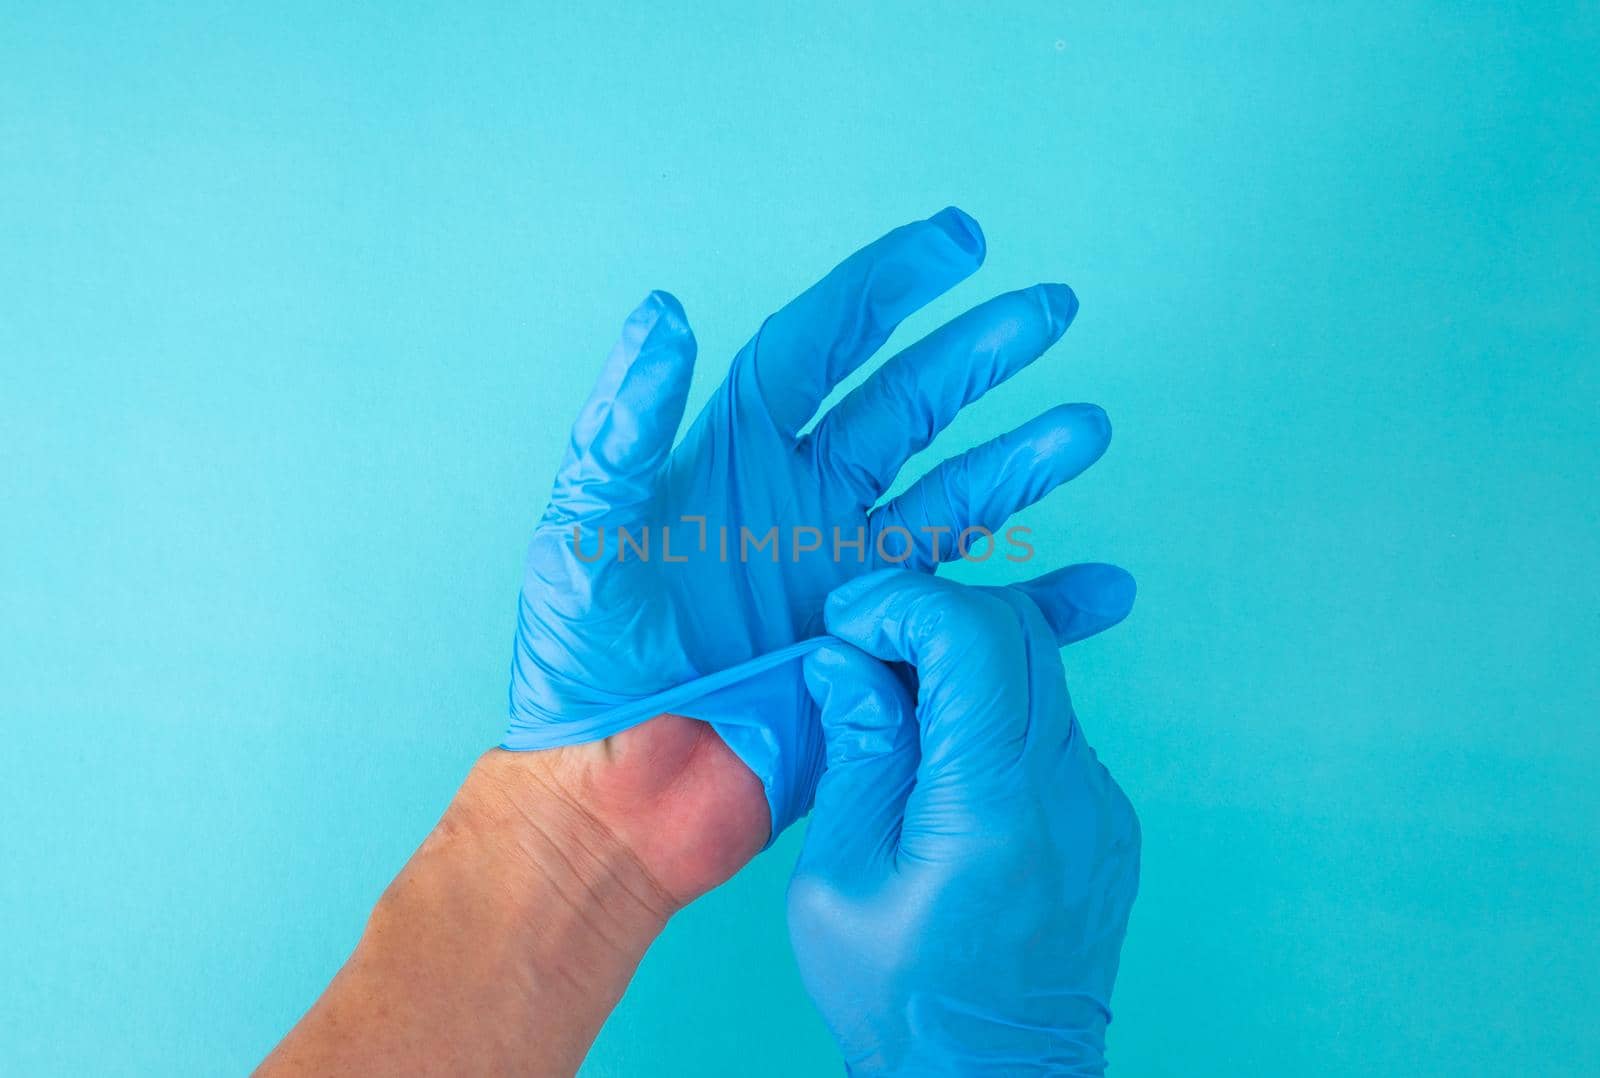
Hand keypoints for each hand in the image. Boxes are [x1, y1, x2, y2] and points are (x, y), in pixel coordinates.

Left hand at [508, 208, 1114, 872]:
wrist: (622, 795)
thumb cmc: (585, 666)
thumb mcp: (582, 534)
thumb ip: (624, 426)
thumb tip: (663, 309)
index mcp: (736, 459)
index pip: (821, 346)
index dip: (885, 286)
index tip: (956, 241)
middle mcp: (805, 502)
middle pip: (909, 405)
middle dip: (978, 354)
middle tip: (1053, 308)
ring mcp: (852, 576)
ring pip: (957, 498)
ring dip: (1023, 461)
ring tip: (1087, 428)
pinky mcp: (884, 651)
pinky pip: (979, 617)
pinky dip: (1044, 607)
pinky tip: (1103, 589)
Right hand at [787, 568, 1140, 1075]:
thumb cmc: (903, 999)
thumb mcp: (842, 880)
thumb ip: (858, 755)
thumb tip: (845, 660)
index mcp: (998, 805)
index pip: (974, 638)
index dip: (904, 603)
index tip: (847, 620)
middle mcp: (1070, 792)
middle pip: (1020, 634)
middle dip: (933, 616)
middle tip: (862, 647)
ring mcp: (1100, 806)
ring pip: (1040, 675)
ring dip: (964, 662)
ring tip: (892, 703)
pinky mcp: (1106, 823)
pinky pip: (1052, 728)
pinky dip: (993, 711)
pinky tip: (939, 755)